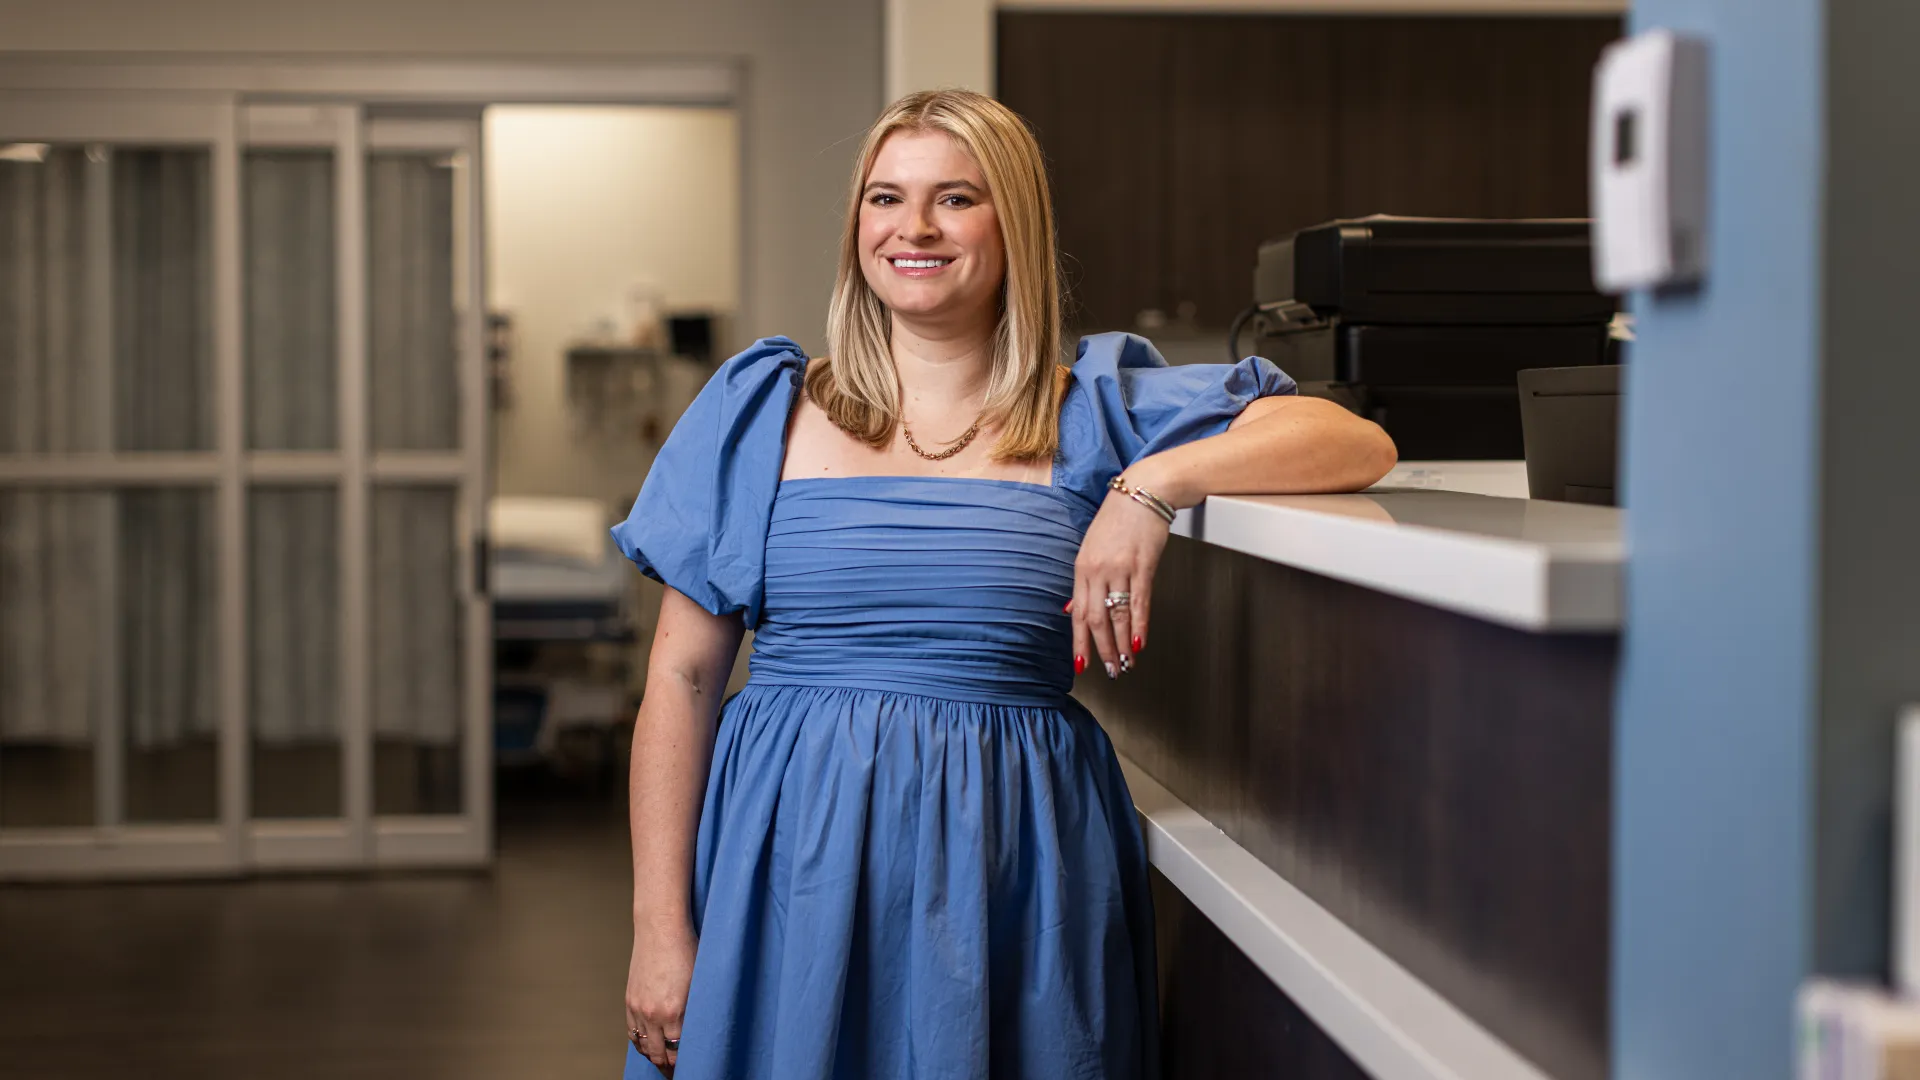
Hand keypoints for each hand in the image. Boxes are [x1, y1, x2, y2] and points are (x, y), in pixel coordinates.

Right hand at [626, 919, 697, 1073]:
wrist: (660, 928)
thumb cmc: (687, 950)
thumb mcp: (699, 983)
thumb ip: (695, 1011)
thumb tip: (696, 1031)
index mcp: (674, 1012)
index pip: (679, 1051)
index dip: (685, 1061)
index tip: (693, 1065)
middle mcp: (653, 1014)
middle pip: (659, 1054)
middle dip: (669, 1066)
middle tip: (678, 1071)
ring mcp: (638, 1008)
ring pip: (643, 1046)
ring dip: (653, 1056)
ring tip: (664, 1061)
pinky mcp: (630, 999)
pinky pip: (632, 1032)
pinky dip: (640, 1042)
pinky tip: (649, 1045)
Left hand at [1069, 484, 1170, 677]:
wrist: (1143, 491)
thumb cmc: (1119, 519)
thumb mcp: (1092, 547)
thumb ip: (1084, 581)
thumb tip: (1072, 610)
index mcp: (1082, 567)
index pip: (1077, 613)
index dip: (1079, 641)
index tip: (1081, 664)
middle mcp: (1097, 570)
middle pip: (1095, 619)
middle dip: (1102, 649)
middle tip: (1110, 670)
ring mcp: (1119, 568)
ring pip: (1117, 615)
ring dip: (1121, 644)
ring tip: (1126, 663)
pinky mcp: (1142, 565)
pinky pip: (1139, 603)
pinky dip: (1139, 626)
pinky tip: (1140, 643)